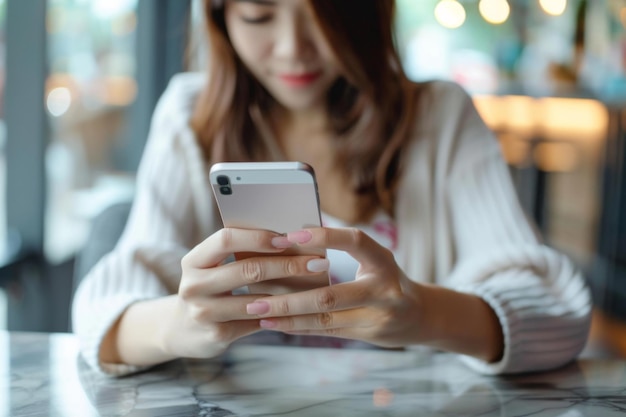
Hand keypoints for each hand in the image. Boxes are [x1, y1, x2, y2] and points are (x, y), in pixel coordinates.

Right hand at [160, 228, 330, 358]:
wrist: (180, 330)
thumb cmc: (209, 288)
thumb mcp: (211, 268)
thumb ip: (237, 254)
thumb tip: (289, 239)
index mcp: (193, 260)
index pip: (225, 239)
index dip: (258, 237)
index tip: (289, 238)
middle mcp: (193, 285)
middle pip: (246, 269)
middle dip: (286, 265)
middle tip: (317, 263)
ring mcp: (203, 313)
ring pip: (255, 299)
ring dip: (291, 293)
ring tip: (317, 286)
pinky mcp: (217, 335)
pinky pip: (257, 323)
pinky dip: (280, 315)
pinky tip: (301, 308)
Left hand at [244, 228, 425, 347]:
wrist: (421, 316)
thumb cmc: (386, 280)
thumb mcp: (375, 261)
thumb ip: (343, 253)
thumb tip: (290, 242)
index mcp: (384, 261)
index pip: (356, 241)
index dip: (324, 236)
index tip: (289, 234)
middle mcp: (384, 289)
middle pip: (331, 294)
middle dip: (289, 293)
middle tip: (255, 284)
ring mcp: (378, 316)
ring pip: (324, 318)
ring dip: (287, 313)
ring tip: (256, 307)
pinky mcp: (369, 335)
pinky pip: (326, 331)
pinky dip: (297, 326)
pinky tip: (273, 322)